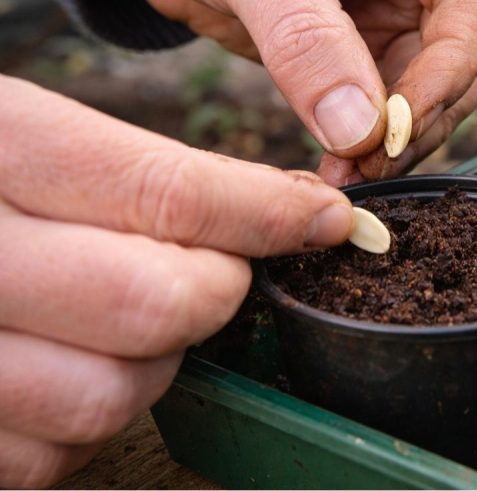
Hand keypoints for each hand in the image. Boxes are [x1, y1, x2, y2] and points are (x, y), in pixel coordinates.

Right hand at [0, 76, 352, 485]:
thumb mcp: (23, 141)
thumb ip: (140, 176)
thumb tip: (287, 210)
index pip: (163, 190)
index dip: (266, 212)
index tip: (326, 219)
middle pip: (157, 303)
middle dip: (213, 292)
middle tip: (211, 275)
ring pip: (114, 395)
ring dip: (151, 364)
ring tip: (123, 322)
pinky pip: (55, 457)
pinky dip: (84, 423)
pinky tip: (60, 368)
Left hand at [93, 0, 476, 183]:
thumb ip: (308, 43)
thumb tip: (362, 134)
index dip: (451, 68)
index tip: (400, 127)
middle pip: (471, 50)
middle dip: (429, 111)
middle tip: (374, 160)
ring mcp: (396, 4)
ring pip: (436, 86)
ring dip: (401, 136)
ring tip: (351, 172)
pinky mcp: (362, 44)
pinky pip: (387, 103)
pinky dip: (370, 140)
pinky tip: (341, 165)